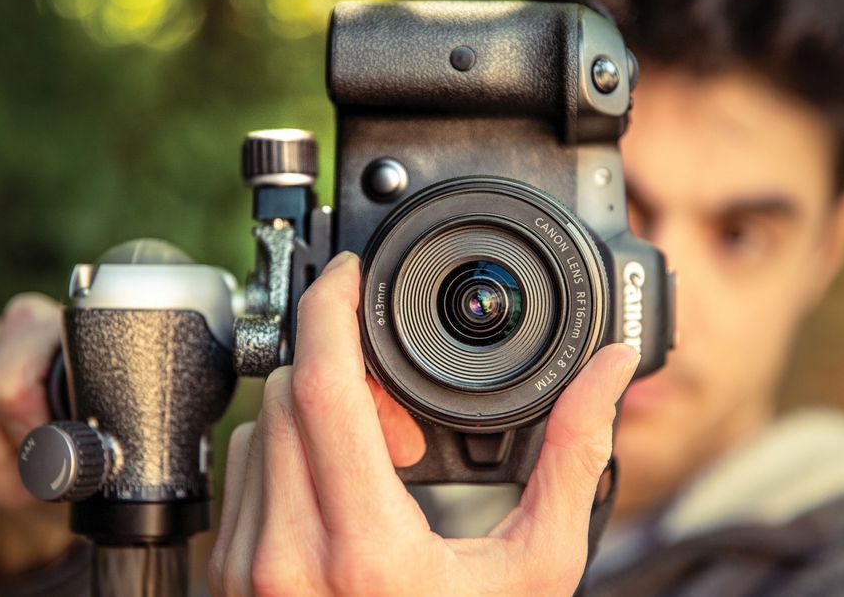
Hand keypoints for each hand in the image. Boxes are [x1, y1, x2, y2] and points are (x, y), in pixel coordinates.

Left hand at [209, 252, 639, 595]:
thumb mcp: (538, 566)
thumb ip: (574, 459)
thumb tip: (612, 371)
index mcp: (366, 549)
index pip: (322, 386)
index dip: (332, 309)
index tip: (353, 276)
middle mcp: (288, 558)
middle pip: (287, 394)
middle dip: (342, 370)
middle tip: (400, 411)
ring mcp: (250, 571)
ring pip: (260, 430)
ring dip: (315, 416)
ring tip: (378, 463)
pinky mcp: (231, 579)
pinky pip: (245, 475)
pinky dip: (290, 457)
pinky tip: (341, 494)